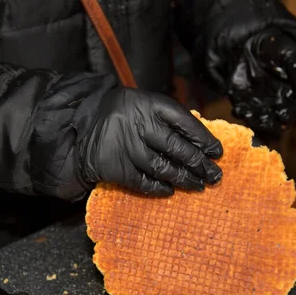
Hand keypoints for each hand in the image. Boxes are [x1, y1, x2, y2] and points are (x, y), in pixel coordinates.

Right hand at [78, 88, 222, 195]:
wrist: (78, 125)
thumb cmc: (119, 115)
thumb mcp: (141, 104)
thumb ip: (166, 118)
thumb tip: (200, 142)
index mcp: (148, 104)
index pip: (184, 122)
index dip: (203, 138)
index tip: (216, 152)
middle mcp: (139, 124)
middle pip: (177, 147)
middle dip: (199, 163)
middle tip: (214, 175)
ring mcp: (127, 147)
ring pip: (164, 167)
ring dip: (184, 179)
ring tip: (198, 185)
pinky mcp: (117, 167)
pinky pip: (144, 182)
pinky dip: (159, 188)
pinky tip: (170, 190)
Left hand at [228, 28, 295, 134]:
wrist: (249, 40)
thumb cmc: (275, 46)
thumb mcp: (289, 56)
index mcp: (293, 91)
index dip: (293, 115)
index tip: (283, 114)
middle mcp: (278, 100)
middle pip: (279, 121)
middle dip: (273, 123)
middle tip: (266, 117)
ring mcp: (260, 102)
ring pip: (261, 121)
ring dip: (256, 122)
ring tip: (250, 115)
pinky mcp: (243, 100)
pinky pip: (243, 113)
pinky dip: (241, 114)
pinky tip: (239, 109)